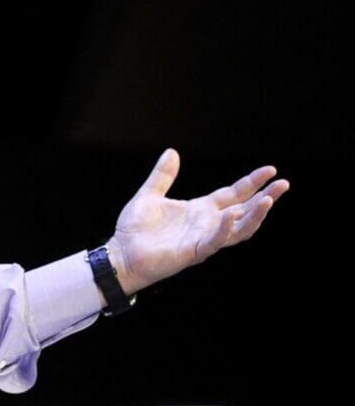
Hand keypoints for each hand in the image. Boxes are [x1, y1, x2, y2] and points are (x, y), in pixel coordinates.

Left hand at [106, 148, 288, 295]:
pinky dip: (224, 229)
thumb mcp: (149, 195)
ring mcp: (203, 238)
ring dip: (254, 216)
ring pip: (238, 229)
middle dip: (265, 197)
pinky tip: (232, 215)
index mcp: (200, 210)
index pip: (233, 194)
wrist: (121, 254)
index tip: (270, 170)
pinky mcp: (193, 252)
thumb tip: (172, 151)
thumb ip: (162, 176)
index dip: (252, 182)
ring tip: (268, 200)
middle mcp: (207, 224)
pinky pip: (214, 241)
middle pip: (244, 210)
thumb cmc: (135, 229)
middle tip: (284, 184)